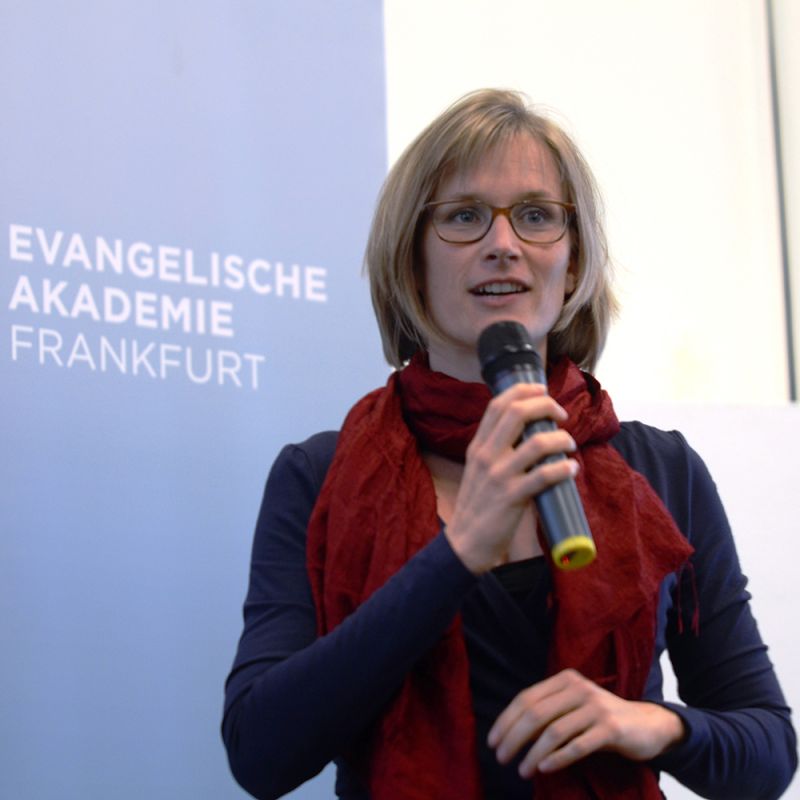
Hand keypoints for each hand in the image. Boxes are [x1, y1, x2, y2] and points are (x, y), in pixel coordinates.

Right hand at [445, 382, 577, 573]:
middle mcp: (486, 455)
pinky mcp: (511, 497)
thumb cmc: (478, 505)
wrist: (466, 542)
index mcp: (478, 446)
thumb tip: (528, 431)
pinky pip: (544, 476)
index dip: (523, 391)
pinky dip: (563, 469)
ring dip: (561, 439)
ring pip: (537, 443)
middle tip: (562, 415)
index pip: (497, 405)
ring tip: (570, 445)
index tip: (542, 390)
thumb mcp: (478, 470)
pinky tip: (572, 469)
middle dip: (546, 406)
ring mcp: (498, 476)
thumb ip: (496, 449)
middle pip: (517, 413)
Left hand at [487, 669, 684, 778]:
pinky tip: (544, 768)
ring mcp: (595, 707)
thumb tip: (510, 734)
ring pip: (554, 731)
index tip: (492, 741)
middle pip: (536, 714)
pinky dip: (558, 758)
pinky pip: (577, 745)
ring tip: (522, 771)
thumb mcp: (573, 708)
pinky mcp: (610, 728)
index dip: (506, 720)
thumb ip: (547, 713)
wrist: (647, 725)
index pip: (526, 698)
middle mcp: (578, 689)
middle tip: (501, 758)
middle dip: (514, 738)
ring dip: (533, 753)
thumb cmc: (600, 719)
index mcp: (565, 680)